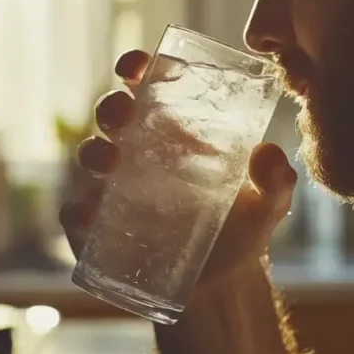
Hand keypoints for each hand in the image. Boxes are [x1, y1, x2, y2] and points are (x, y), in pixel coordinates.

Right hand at [59, 49, 296, 290]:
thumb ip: (277, 180)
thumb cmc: (242, 231)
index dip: (136, 68)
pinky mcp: (100, 229)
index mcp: (175, 131)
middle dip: (111, 107)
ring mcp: (115, 190)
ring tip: (109, 163)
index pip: (148, 86)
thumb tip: (268, 153)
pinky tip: (87, 215)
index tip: (135, 65)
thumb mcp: (269, 205)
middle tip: (123, 116)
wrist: (223, 288)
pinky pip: (76, 214)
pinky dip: (75, 211)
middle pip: (112, 115)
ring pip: (89, 156)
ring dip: (91, 152)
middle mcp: (139, 152)